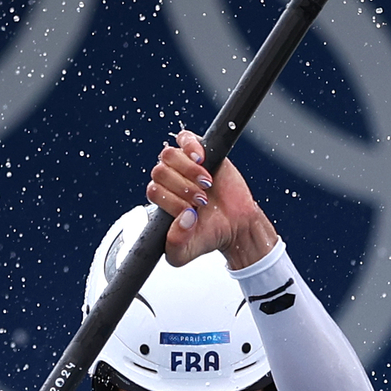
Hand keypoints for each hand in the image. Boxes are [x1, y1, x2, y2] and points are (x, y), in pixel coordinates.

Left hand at [149, 131, 279, 268]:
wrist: (236, 227)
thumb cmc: (208, 236)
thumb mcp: (185, 253)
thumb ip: (175, 245)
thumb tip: (183, 219)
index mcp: (161, 200)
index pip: (154, 190)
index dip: (172, 201)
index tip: (191, 212)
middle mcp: (169, 180)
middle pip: (159, 171)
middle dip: (182, 188)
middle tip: (202, 200)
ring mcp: (183, 164)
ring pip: (168, 155)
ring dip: (188, 171)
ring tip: (205, 184)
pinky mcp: (200, 151)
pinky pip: (185, 138)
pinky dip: (190, 147)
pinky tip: (201, 159)